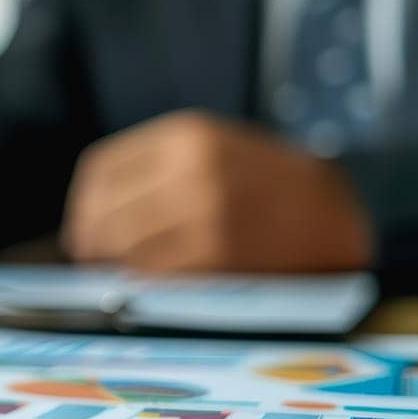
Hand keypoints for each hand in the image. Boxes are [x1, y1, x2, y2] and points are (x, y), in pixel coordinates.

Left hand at [62, 110, 374, 272]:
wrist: (334, 212)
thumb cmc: (264, 184)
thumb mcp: (212, 150)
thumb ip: (155, 169)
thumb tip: (88, 215)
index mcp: (186, 136)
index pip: (101, 170)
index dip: (83, 203)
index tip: (83, 223)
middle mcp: (191, 169)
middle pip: (105, 211)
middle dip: (90, 239)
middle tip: (93, 257)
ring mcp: (204, 213)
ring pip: (124, 244)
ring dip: (112, 264)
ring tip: (119, 271)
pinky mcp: (217, 254)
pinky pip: (154, 273)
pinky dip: (141, 281)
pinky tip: (148, 283)